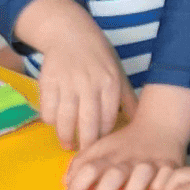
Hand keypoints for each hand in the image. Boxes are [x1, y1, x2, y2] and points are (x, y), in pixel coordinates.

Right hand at [16, 0, 133, 149]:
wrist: (70, 34)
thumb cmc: (99, 57)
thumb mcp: (118, 74)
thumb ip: (128, 98)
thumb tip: (142, 122)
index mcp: (110, 83)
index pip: (109, 118)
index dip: (105, 137)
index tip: (103, 149)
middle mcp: (89, 84)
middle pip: (87, 122)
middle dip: (86, 143)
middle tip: (85, 155)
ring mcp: (67, 83)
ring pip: (65, 118)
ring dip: (65, 136)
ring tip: (68, 145)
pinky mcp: (48, 81)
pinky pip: (48, 108)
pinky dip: (51, 120)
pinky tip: (56, 123)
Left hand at [64, 118, 185, 189]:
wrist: (161, 125)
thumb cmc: (126, 143)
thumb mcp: (101, 147)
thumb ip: (82, 163)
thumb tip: (66, 182)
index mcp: (109, 155)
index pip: (90, 168)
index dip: (78, 185)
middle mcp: (128, 160)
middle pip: (114, 175)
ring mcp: (150, 163)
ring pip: (142, 175)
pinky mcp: (171, 166)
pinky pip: (167, 177)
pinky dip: (161, 186)